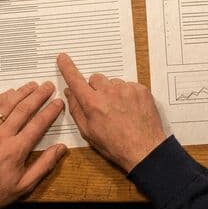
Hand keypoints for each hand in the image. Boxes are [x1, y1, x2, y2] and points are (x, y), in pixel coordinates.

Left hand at [0, 81, 66, 208]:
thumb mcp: (24, 185)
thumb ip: (44, 165)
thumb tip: (61, 149)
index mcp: (15, 150)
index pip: (38, 124)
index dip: (50, 111)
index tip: (58, 102)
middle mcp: (1, 137)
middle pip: (24, 109)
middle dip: (38, 96)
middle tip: (48, 86)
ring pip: (6, 106)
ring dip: (21, 93)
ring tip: (32, 85)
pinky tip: (8, 93)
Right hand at [57, 53, 166, 172]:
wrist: (144, 150)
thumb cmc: (115, 145)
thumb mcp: (88, 132)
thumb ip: (76, 109)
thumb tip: (70, 92)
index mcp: (93, 104)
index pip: (76, 80)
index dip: (68, 68)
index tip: (63, 58)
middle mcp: (109, 92)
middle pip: (96, 79)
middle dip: (95, 89)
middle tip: (102, 105)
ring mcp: (126, 89)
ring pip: (113, 83)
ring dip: (113, 92)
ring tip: (120, 111)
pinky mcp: (141, 90)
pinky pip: (129, 86)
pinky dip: (128, 95)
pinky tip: (130, 110)